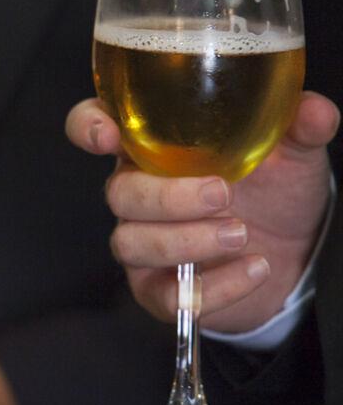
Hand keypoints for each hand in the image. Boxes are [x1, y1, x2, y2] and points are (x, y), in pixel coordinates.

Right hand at [66, 92, 336, 331]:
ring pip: (132, 243)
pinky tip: (254, 268)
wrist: (296, 255)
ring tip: (241, 234)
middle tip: (223, 194)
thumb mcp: (291, 152)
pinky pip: (165, 294)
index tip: (108, 135)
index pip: (94, 125)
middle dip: (168, 197)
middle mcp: (137, 191)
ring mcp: (144, 240)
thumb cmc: (275, 192)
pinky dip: (214, 286)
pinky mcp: (159, 288)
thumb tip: (315, 110)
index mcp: (151, 147)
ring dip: (188, 241)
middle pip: (119, 193)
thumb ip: (299, 126)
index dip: (87, 127)